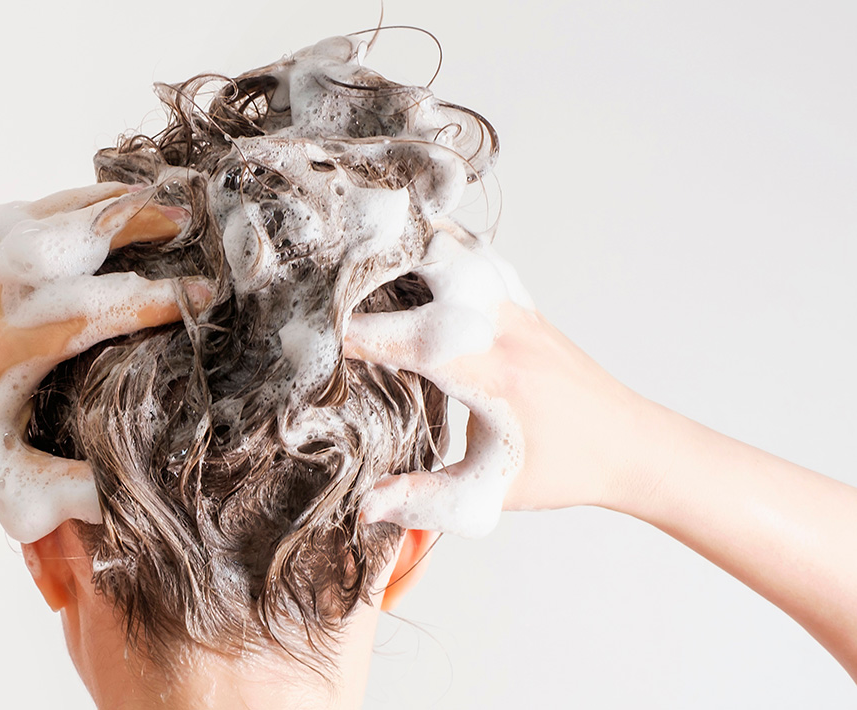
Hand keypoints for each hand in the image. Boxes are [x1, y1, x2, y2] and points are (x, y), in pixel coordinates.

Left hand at [0, 183, 203, 501]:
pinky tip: (92, 206)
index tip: (206, 293)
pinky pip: (25, 220)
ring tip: (151, 194)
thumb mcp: (2, 478)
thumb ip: (64, 487)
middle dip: (140, 224)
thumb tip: (125, 498)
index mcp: (17, 348)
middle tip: (190, 220)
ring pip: (51, 215)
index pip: (102, 310)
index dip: (159, 300)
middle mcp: (2, 301)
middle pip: (79, 240)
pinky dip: (66, 204)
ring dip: (105, 201)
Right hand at [345, 227, 651, 535]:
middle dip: (377, 260)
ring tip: (359, 250)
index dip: (354, 336)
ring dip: (408, 243)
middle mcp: (504, 326)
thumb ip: (426, 500)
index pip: (408, 339)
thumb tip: (366, 504)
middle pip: (436, 261)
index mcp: (493, 372)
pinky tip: (409, 251)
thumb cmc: (565, 469)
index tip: (310, 339)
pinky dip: (439, 245)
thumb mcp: (491, 496)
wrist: (633, 445)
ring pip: (457, 245)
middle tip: (327, 270)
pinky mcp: (521, 301)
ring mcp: (515, 305)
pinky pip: (476, 254)